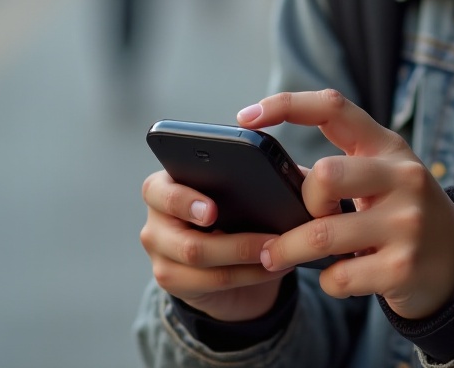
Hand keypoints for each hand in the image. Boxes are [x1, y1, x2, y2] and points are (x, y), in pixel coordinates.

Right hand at [139, 170, 290, 320]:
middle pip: (186, 240)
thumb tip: (298, 174)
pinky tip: (275, 265)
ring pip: (202, 264)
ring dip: (248, 258)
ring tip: (282, 249)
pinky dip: (250, 274)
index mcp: (163, 185)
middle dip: (233, 243)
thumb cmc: (232, 202)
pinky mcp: (172, 281)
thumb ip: (259, 171)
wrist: (220, 244)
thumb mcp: (238, 184)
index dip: (184, 201)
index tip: (214, 211)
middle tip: (272, 240)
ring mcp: (160, 255)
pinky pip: (212, 282)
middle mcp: (155, 221)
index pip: (158, 191)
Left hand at [237, 90, 453, 319]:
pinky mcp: (402, 267)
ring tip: (277, 255)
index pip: (333, 107)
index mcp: (388, 146)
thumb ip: (337, 167)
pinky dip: (327, 281)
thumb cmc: (404, 210)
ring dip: (289, 250)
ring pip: (322, 234)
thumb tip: (274, 171)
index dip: (286, 105)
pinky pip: (339, 277)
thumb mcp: (381, 176)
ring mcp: (406, 223)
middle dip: (303, 201)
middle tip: (302, 218)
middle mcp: (402, 176)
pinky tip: (338, 275)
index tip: (247, 116)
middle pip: (325, 174)